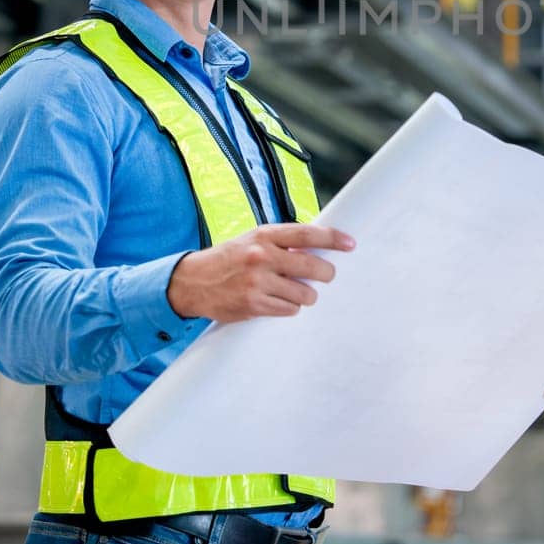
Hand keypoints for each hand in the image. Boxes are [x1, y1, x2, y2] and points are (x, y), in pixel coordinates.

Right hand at [167, 223, 354, 323]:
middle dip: (326, 273)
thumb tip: (319, 246)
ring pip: (305, 293)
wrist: (193, 281)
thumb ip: (282, 242)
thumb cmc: (229, 259)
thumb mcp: (253, 240)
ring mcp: (258, 282)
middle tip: (325, 275)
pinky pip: (290, 310)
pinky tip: (277, 301)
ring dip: (305, 294)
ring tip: (293, 290)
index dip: (334, 238)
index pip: (308, 233)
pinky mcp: (254, 305)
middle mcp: (262, 256)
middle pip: (314, 266)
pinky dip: (289, 307)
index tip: (350, 244)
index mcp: (264, 235)